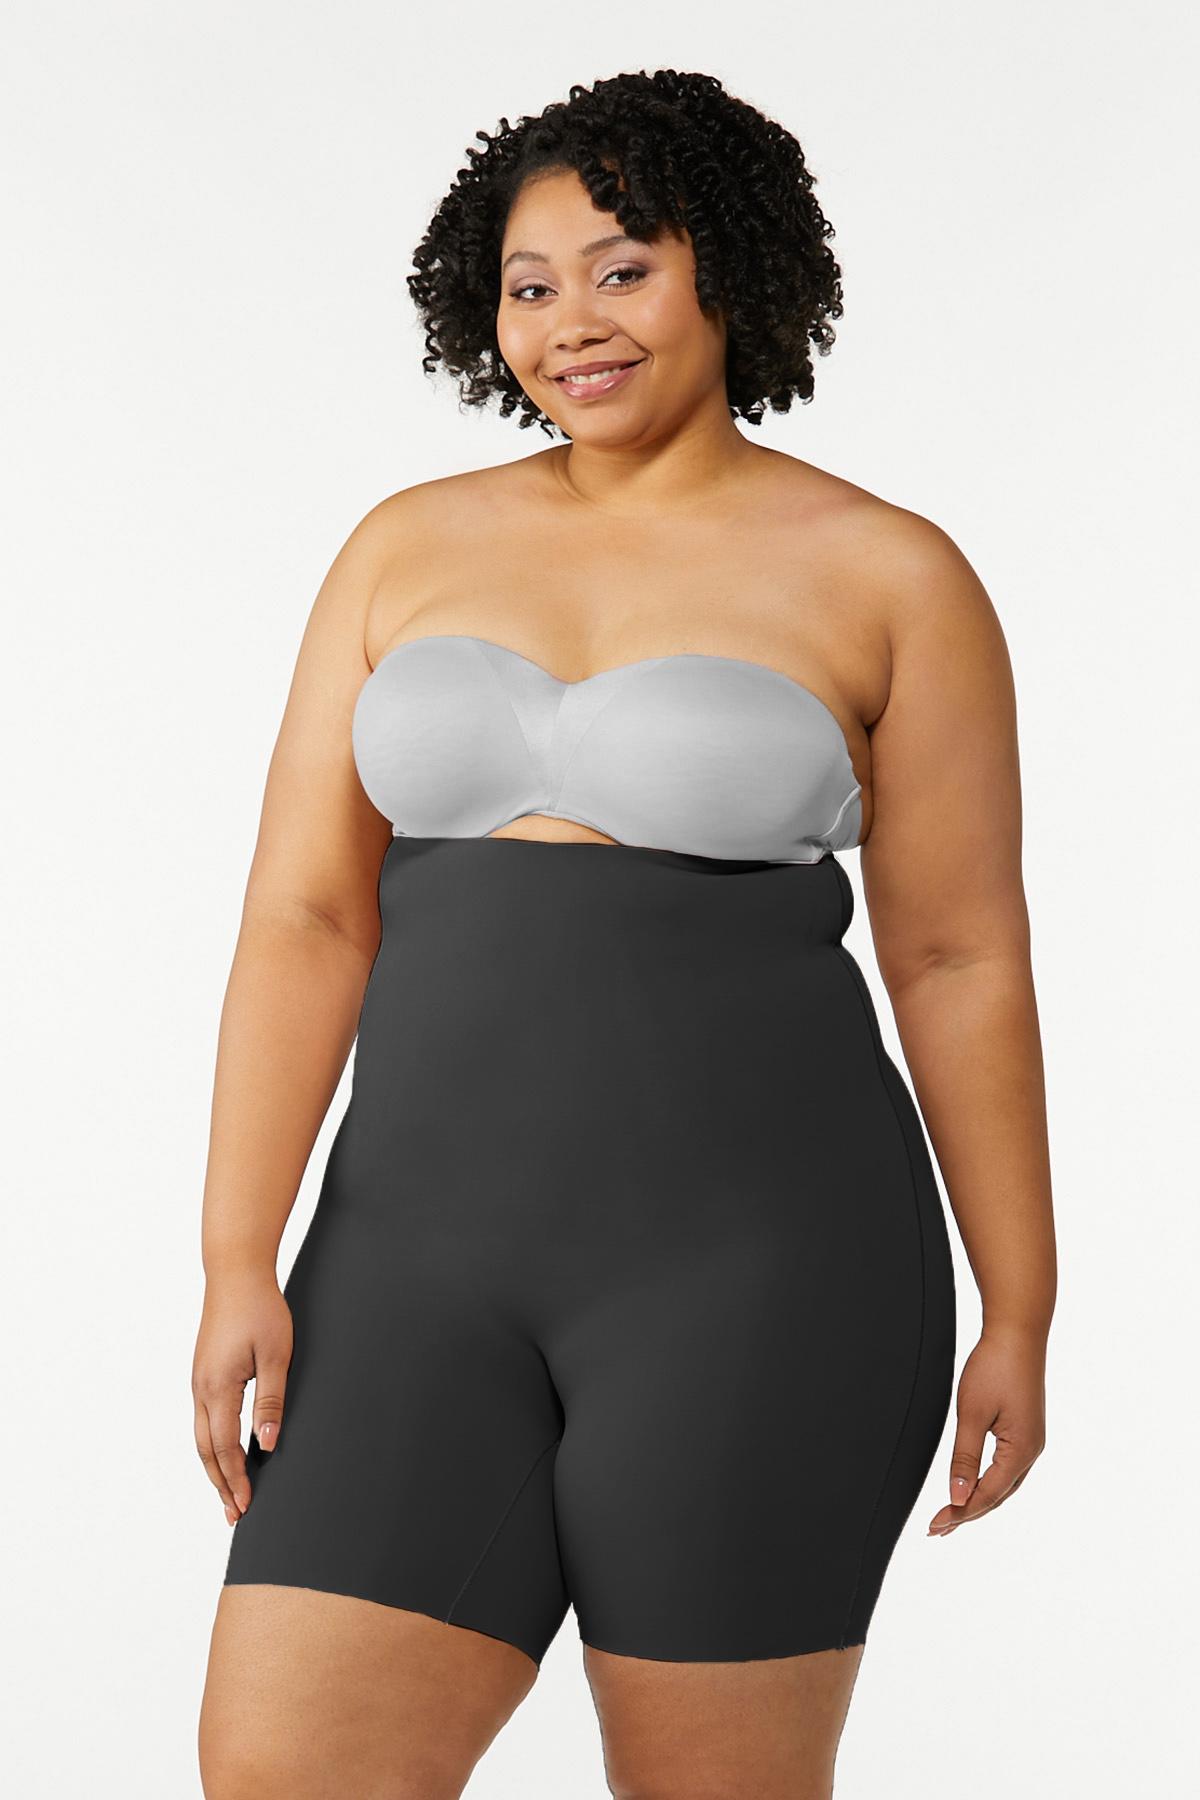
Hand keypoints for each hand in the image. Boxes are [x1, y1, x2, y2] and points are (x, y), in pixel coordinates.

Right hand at [192, 1269, 292, 1526]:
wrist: (235, 1273)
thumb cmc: (260, 1310)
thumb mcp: (276, 1355)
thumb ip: (270, 1401)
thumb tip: (267, 1444)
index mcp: (217, 1388)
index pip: (225, 1448)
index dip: (236, 1480)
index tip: (246, 1507)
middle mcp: (201, 1388)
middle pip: (206, 1450)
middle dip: (220, 1485)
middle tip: (234, 1515)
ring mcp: (198, 1380)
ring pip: (201, 1437)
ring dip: (214, 1468)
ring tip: (228, 1493)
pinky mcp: (203, 1372)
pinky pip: (204, 1419)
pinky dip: (212, 1444)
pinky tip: (223, 1453)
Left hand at [928, 1322, 1045, 1536]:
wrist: (1018, 1333)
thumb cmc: (995, 1367)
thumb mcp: (972, 1413)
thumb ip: (964, 1457)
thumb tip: (957, 1497)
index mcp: (1021, 1451)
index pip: (986, 1495)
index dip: (959, 1513)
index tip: (934, 1526)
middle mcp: (1031, 1451)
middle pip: (998, 1495)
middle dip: (968, 1512)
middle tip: (938, 1528)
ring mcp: (1031, 1441)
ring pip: (1004, 1484)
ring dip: (978, 1499)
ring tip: (952, 1515)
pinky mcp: (1026, 1430)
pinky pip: (1007, 1467)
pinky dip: (988, 1481)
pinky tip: (974, 1485)